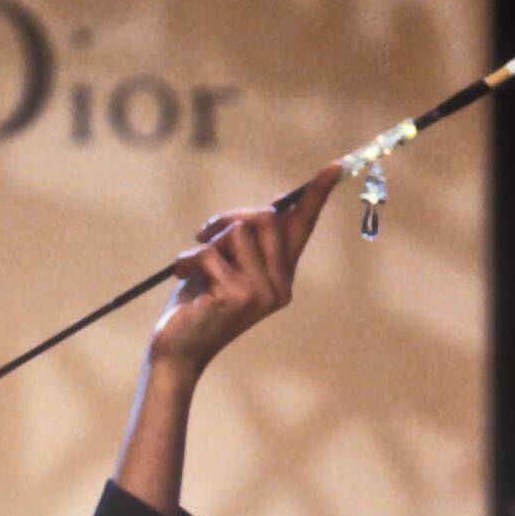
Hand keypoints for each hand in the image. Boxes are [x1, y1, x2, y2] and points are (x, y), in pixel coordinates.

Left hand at [147, 164, 341, 374]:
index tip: (336, 165)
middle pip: (265, 217)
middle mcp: (281, 286)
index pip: (302, 228)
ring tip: (194, 264)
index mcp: (282, 276)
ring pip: (239, 231)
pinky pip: (212, 252)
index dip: (316, 195)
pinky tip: (182, 274)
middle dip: (229, 217)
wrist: (178, 349)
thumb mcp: (227, 265)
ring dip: (208, 240)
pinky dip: (189, 258)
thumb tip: (270, 209)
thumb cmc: (198, 303)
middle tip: (204, 234)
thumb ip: (249, 242)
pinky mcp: (238, 297)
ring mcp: (263, 293)